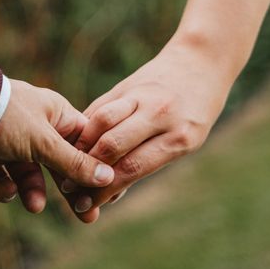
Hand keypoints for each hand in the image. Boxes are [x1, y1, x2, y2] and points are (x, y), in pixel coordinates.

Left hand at [0, 79, 114, 213]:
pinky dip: (4, 188)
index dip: (95, 168)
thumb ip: (74, 163)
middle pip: (60, 165)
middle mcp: (36, 128)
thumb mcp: (44, 142)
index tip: (105, 193)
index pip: (84, 144)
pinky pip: (3, 179)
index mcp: (56, 115)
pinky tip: (5, 190)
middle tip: (86, 216)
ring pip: (30, 176)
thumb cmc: (7, 116)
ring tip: (34, 206)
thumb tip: (108, 177)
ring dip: (32, 191)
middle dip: (69, 190)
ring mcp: (11, 143)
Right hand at [61, 40, 233, 221]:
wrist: (200, 62)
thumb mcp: (184, 142)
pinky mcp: (124, 85)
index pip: (133, 168)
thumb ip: (147, 163)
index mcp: (179, 136)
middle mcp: (159, 114)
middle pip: (113, 145)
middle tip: (70, 190)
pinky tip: (74, 145)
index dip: (105, 189)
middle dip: (87, 171)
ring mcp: (140, 96)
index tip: (87, 206)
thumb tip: (110, 193)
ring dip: (80, 147)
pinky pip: (98, 108)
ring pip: (101, 122)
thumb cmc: (195, 113)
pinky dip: (84, 129)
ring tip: (68, 164)